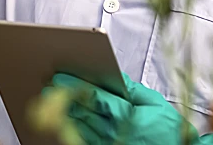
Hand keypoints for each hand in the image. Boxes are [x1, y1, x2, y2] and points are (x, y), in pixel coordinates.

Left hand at [51, 74, 212, 144]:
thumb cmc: (166, 130)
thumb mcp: (154, 103)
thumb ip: (131, 88)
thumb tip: (113, 75)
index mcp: (125, 115)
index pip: (93, 97)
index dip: (73, 86)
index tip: (59, 77)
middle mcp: (112, 132)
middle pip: (80, 111)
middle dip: (62, 98)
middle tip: (46, 87)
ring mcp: (106, 144)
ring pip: (78, 126)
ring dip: (62, 113)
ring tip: (47, 100)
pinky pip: (83, 139)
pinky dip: (71, 129)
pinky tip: (62, 120)